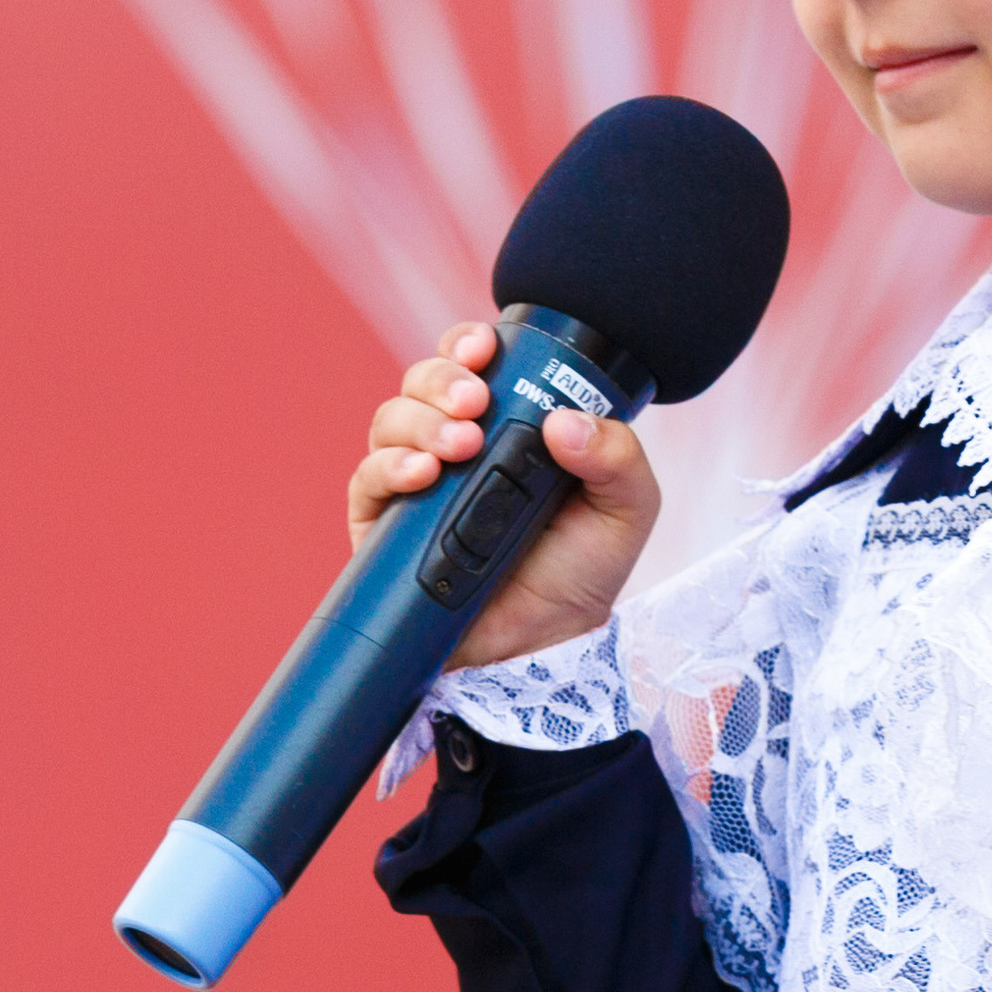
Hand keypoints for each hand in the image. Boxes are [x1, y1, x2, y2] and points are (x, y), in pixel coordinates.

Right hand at [349, 321, 661, 668]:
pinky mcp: (382, 527)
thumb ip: (617, 459)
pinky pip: (366, 481)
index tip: (484, 348)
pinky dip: (389, 468)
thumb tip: (565, 422)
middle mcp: (452, 445)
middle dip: (442, 379)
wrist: (546, 647)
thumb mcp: (625, 509)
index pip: (472, 364)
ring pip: (390, 422)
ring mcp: (413, 484)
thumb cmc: (582, 570)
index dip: (467, 344)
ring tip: (459, 446)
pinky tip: (420, 476)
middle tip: (475, 402)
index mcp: (504, 425)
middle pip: (422, 383)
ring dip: (420, 421)